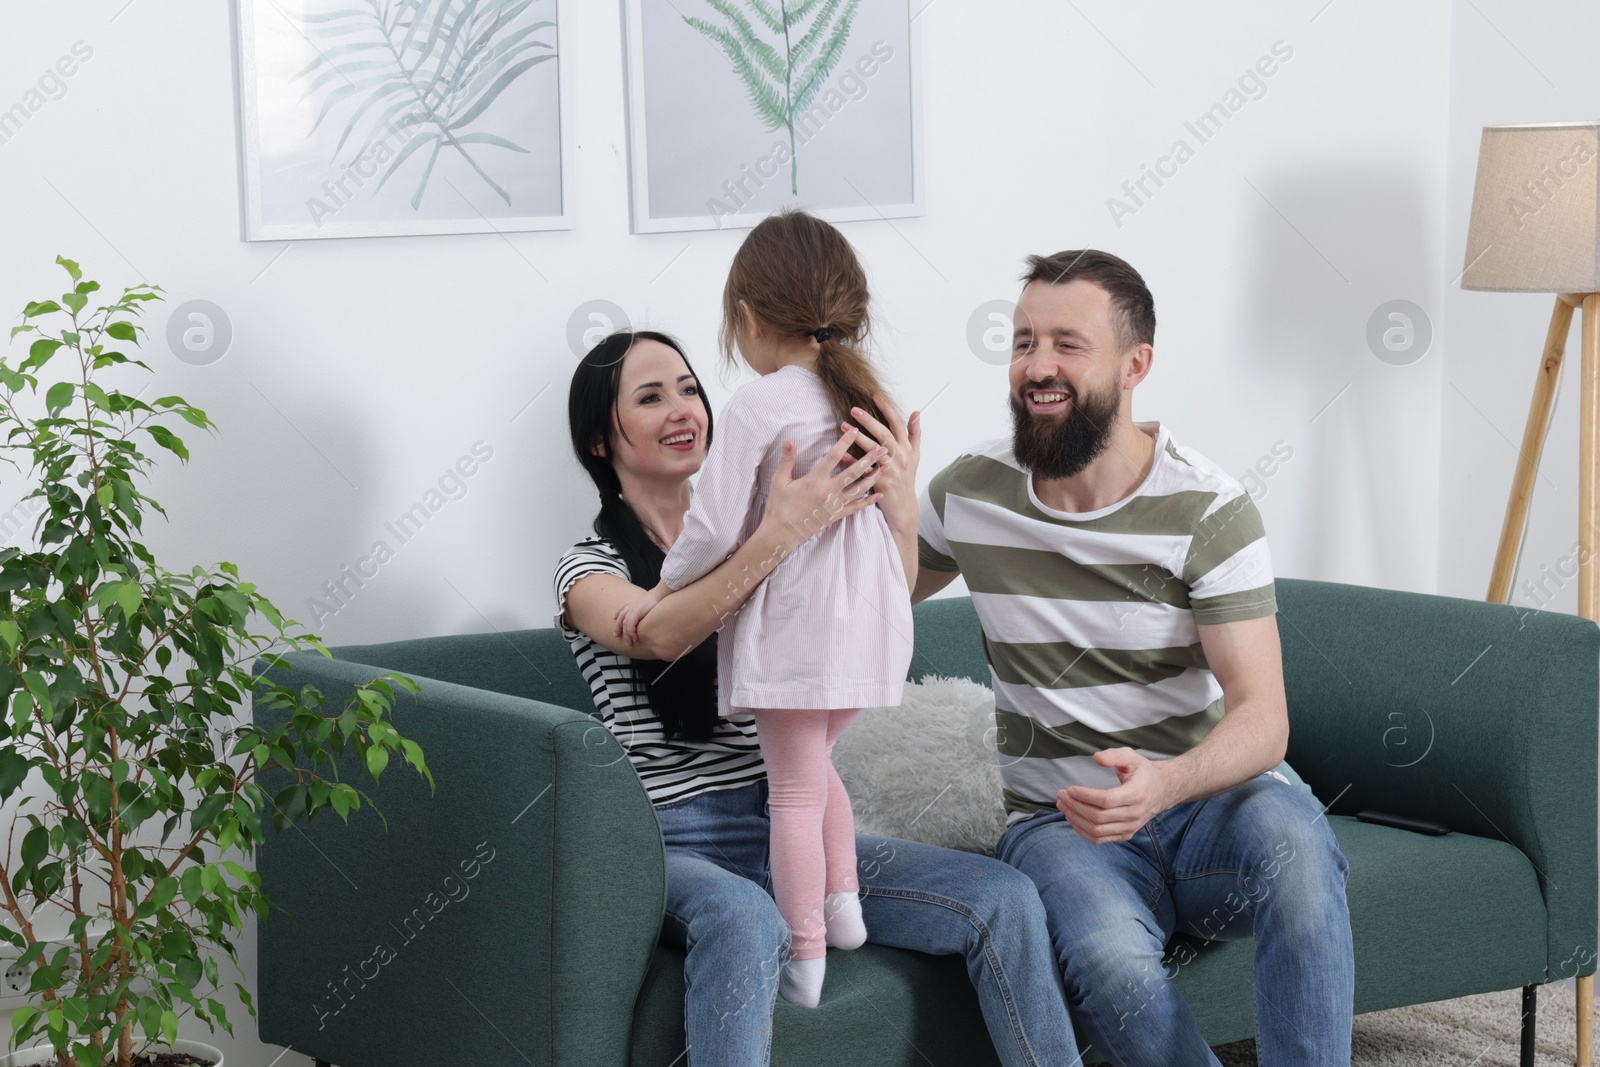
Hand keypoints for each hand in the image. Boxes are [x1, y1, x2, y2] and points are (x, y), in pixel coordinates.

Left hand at [613, 582, 667, 645]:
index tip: (614, 619)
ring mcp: (633, 609)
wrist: (661, 594)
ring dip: (626, 635)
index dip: (617, 614)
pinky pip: (630, 625)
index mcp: (633, 602)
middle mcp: (631, 606)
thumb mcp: (648, 603)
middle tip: (616, 636)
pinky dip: (631, 632)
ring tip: (629, 642)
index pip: (622, 609)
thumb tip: (647, 613)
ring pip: (625, 624)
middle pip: (621, 618)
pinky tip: (634, 638)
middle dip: (618, 628)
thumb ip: (644, 608)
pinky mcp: (636, 612)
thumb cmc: (658, 599)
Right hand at [762, 428, 887, 550]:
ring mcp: (834, 505)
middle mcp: (828, 492)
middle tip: (883, 448)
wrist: (782, 533)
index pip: (833, 457)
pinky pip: (856, 507)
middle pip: (853, 472)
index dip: (845, 443)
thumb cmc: (779, 506)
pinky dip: (869, 500)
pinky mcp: (836, 516)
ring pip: (859, 489)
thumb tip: (788, 439)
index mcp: (814, 480)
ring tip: (886, 467)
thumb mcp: (779, 480)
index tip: (855, 431)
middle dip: (869, 459)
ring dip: (874, 478)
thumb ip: (787, 459)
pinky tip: (879, 494)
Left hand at [847, 395, 919, 535]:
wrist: (903, 506)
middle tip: (854, 409)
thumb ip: (914, 433)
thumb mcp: (914, 455)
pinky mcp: (880, 482)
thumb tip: (916, 413)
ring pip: (873, 450)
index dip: (887, 408)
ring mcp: (890, 470)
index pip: (897, 423)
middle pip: (884, 434)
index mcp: (906, 448)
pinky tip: (841, 452)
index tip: (875, 395)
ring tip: (843, 426)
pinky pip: (864, 469)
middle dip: (869, 420)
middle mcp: (900, 457)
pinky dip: (852, 461)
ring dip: (858, 437)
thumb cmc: (906, 478)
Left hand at [1057, 748, 1170, 843]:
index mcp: (1137, 794)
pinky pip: (1100, 839)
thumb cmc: (1143, 772)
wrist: (1163, 790)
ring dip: (1075, 819)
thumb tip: (1096, 758)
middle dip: (1075, 806)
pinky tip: (1072, 818)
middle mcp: (1135, 814)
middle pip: (1098, 817)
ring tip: (1062, 806)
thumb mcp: (1131, 757)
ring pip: (1097, 830)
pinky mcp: (1125, 835)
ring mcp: (1130, 827)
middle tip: (1060, 795)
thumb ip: (1114, 755)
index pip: (1106, 800)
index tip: (1069, 789)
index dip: (1085, 796)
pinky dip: (1082, 831)